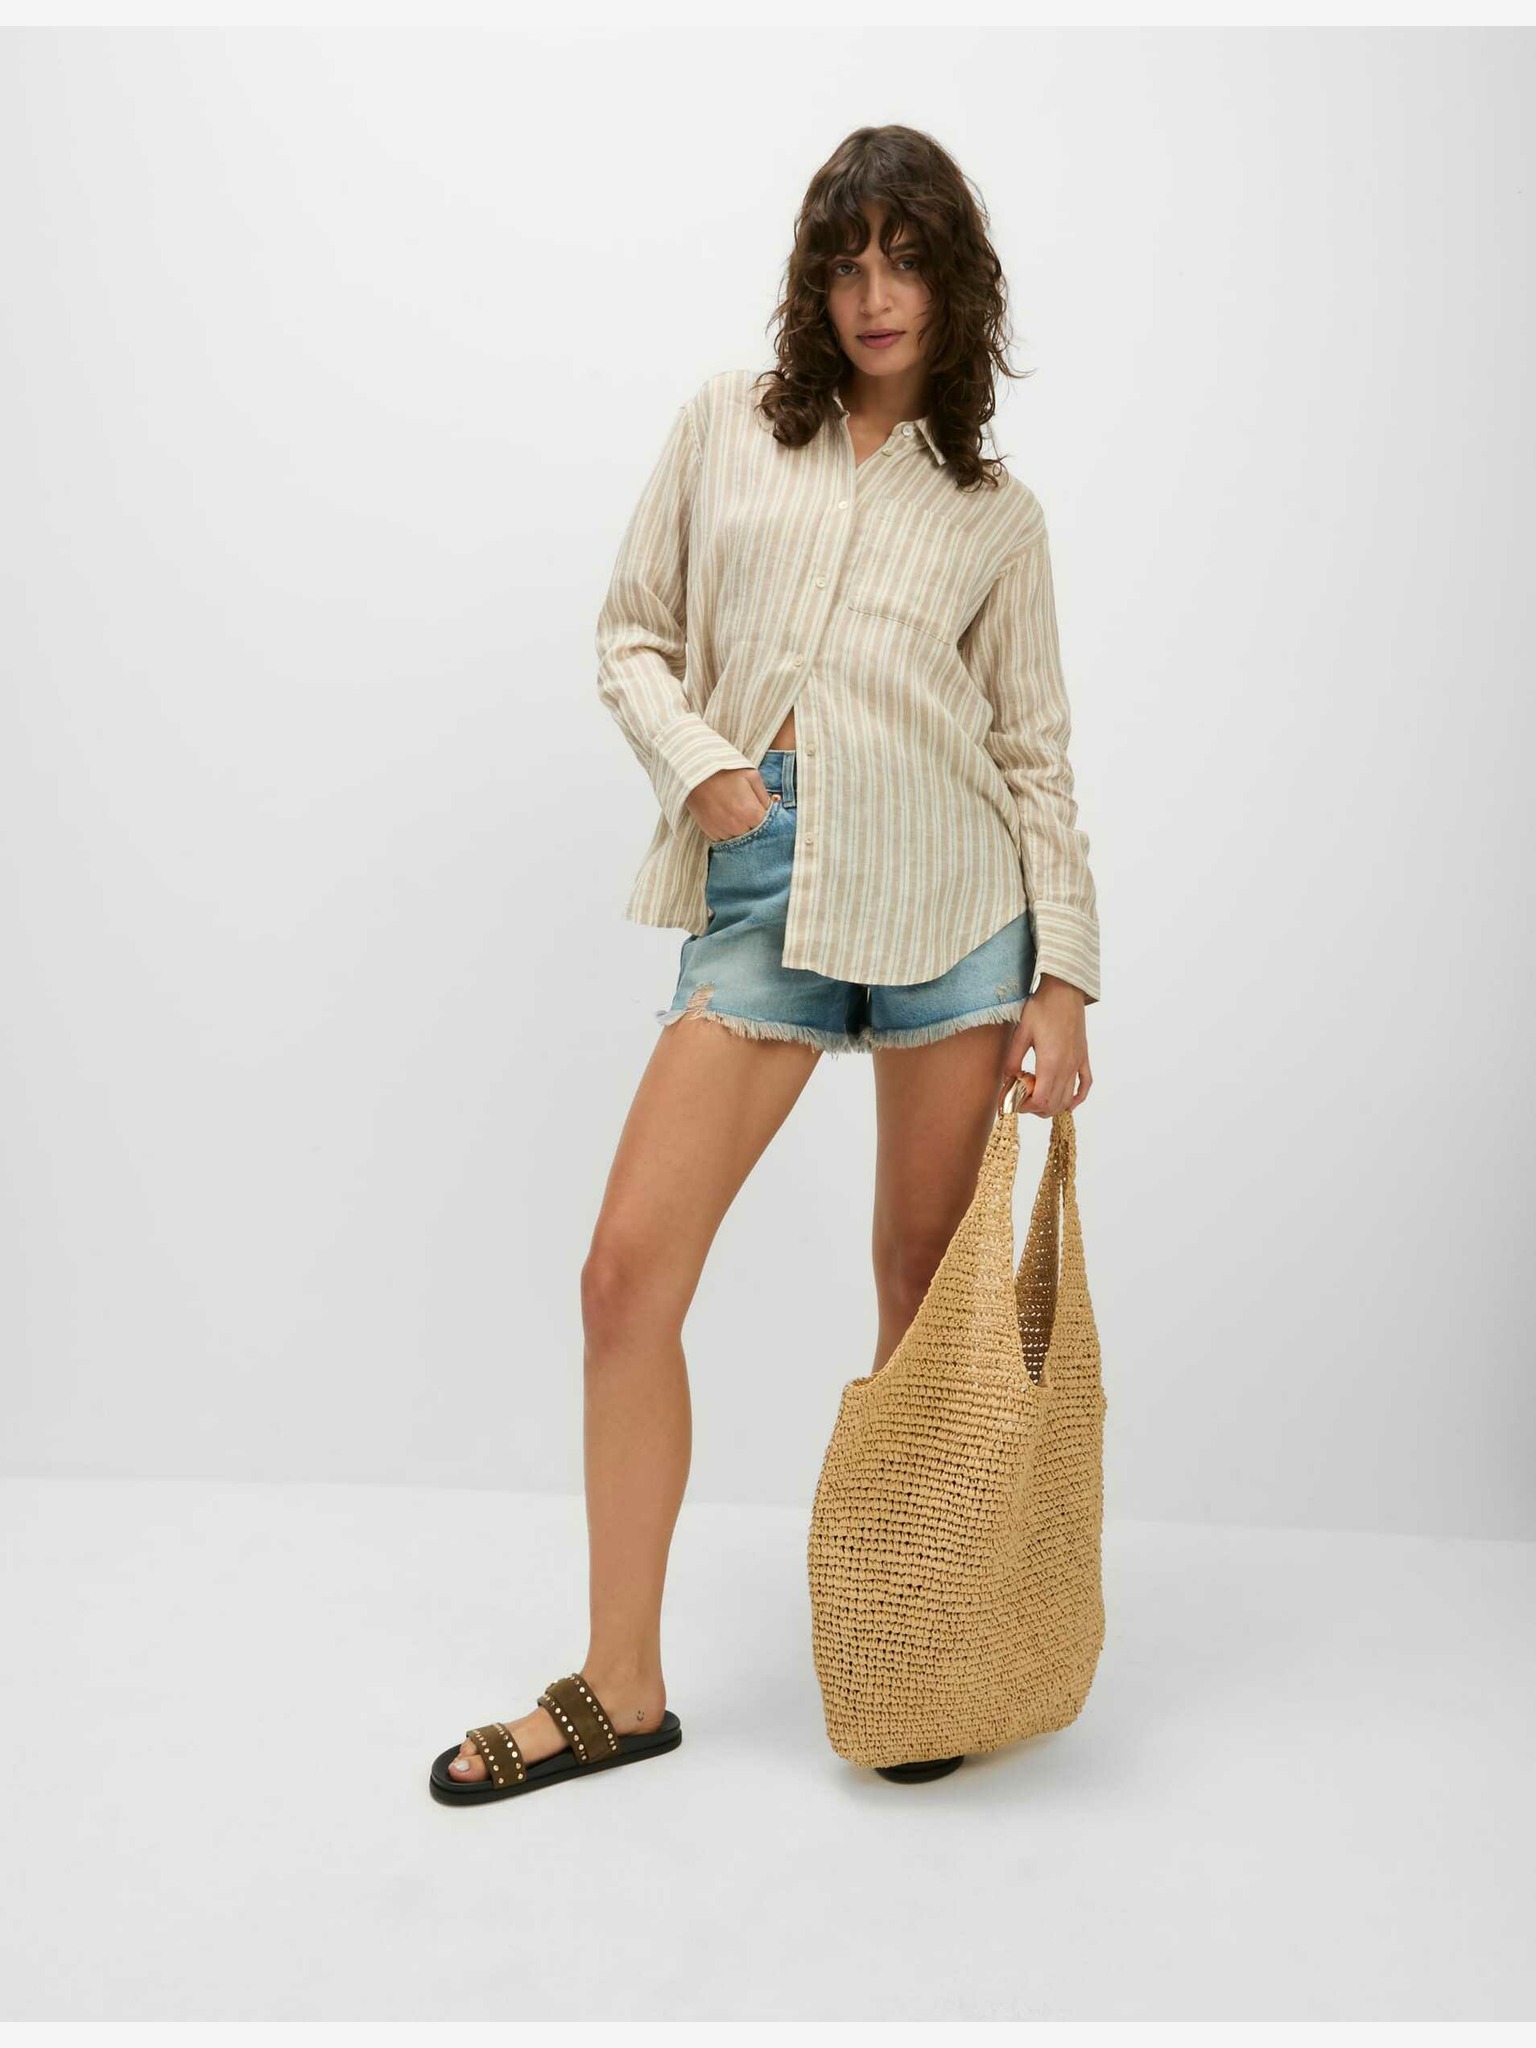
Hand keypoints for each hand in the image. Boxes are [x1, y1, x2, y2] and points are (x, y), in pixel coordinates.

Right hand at [687, 766, 772, 842]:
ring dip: (741, 830)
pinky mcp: (710, 833)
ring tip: (735, 811)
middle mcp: (737, 827)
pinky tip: (726, 816)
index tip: (762, 810)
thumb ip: (766, 796)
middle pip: (755, 835)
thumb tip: (774, 808)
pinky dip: (728, 831)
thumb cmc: (724, 771)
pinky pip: (725, 839)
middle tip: (748, 809)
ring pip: (740, 839)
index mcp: (751, 813)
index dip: (768, 819)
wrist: (695, 773)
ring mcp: (723, 832)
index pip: (769, 827)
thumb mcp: (751, 776)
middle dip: (755, 825)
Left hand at [998, 975, 1092, 1115]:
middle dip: (1036, 1109)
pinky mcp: (1083, 1057)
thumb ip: (1013, 1059)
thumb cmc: (1041, 1008)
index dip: (1025, 1107)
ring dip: (1052, 1106)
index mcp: (1050, 1062)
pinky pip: (1085, 1084)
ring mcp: (1077, 1063)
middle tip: (1021, 1100)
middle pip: (1054, 1104)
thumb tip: (1008, 1079)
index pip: (1041, 1100)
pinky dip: (1077, 1098)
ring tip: (1036, 1098)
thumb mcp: (1021, 1033)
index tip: (1013, 1101)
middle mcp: (1067, 1067)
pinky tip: (1068, 1103)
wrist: (1064, 990)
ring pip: (1068, 1098)